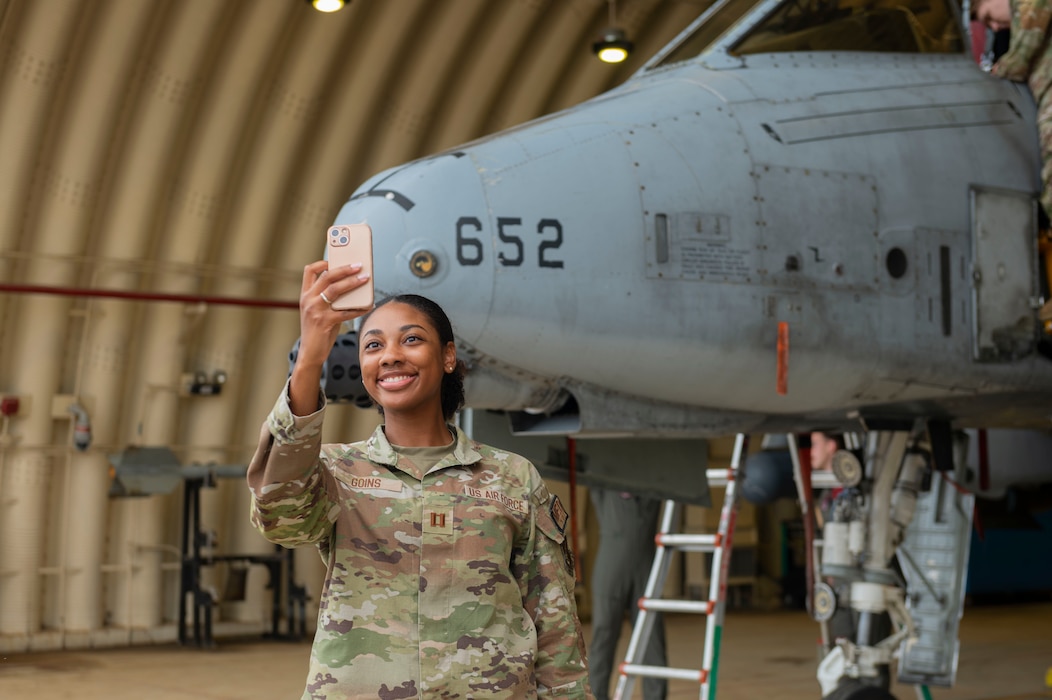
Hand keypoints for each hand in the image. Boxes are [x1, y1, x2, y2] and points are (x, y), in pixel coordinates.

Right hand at [289, 260, 370, 414]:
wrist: (310, 353)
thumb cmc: (318, 330)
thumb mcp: (318, 310)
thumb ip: (328, 298)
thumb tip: (351, 284)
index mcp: (305, 295)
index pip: (309, 271)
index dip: (323, 262)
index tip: (336, 259)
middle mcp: (308, 300)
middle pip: (326, 277)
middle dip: (344, 269)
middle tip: (359, 265)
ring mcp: (315, 311)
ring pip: (335, 290)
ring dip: (352, 283)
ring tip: (365, 279)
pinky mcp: (324, 322)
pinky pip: (345, 311)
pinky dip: (358, 308)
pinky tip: (368, 305)